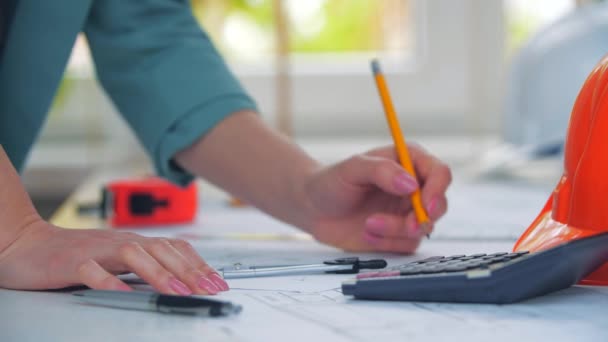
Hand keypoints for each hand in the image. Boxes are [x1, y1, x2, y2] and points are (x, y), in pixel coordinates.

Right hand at [0, 220, 227, 294]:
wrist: (27, 243)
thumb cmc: (75, 253)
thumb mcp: (116, 258)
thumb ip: (143, 266)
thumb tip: (180, 280)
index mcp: (133, 242)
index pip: (174, 248)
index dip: (198, 264)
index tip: (218, 281)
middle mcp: (120, 242)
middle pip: (161, 251)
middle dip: (189, 270)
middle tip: (209, 289)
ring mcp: (96, 250)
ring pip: (134, 255)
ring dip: (159, 273)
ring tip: (178, 291)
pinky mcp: (72, 261)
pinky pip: (93, 271)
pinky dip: (110, 282)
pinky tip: (124, 294)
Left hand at [301, 144, 451, 252]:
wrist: (312, 208)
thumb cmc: (331, 182)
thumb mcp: (352, 168)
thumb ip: (381, 170)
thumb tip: (411, 184)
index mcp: (407, 161)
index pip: (439, 173)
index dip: (438, 190)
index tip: (425, 205)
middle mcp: (413, 187)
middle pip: (439, 204)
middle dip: (422, 218)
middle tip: (406, 225)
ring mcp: (406, 212)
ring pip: (422, 228)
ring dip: (396, 231)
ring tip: (368, 224)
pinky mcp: (398, 234)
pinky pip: (406, 245)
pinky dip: (387, 243)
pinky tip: (366, 233)